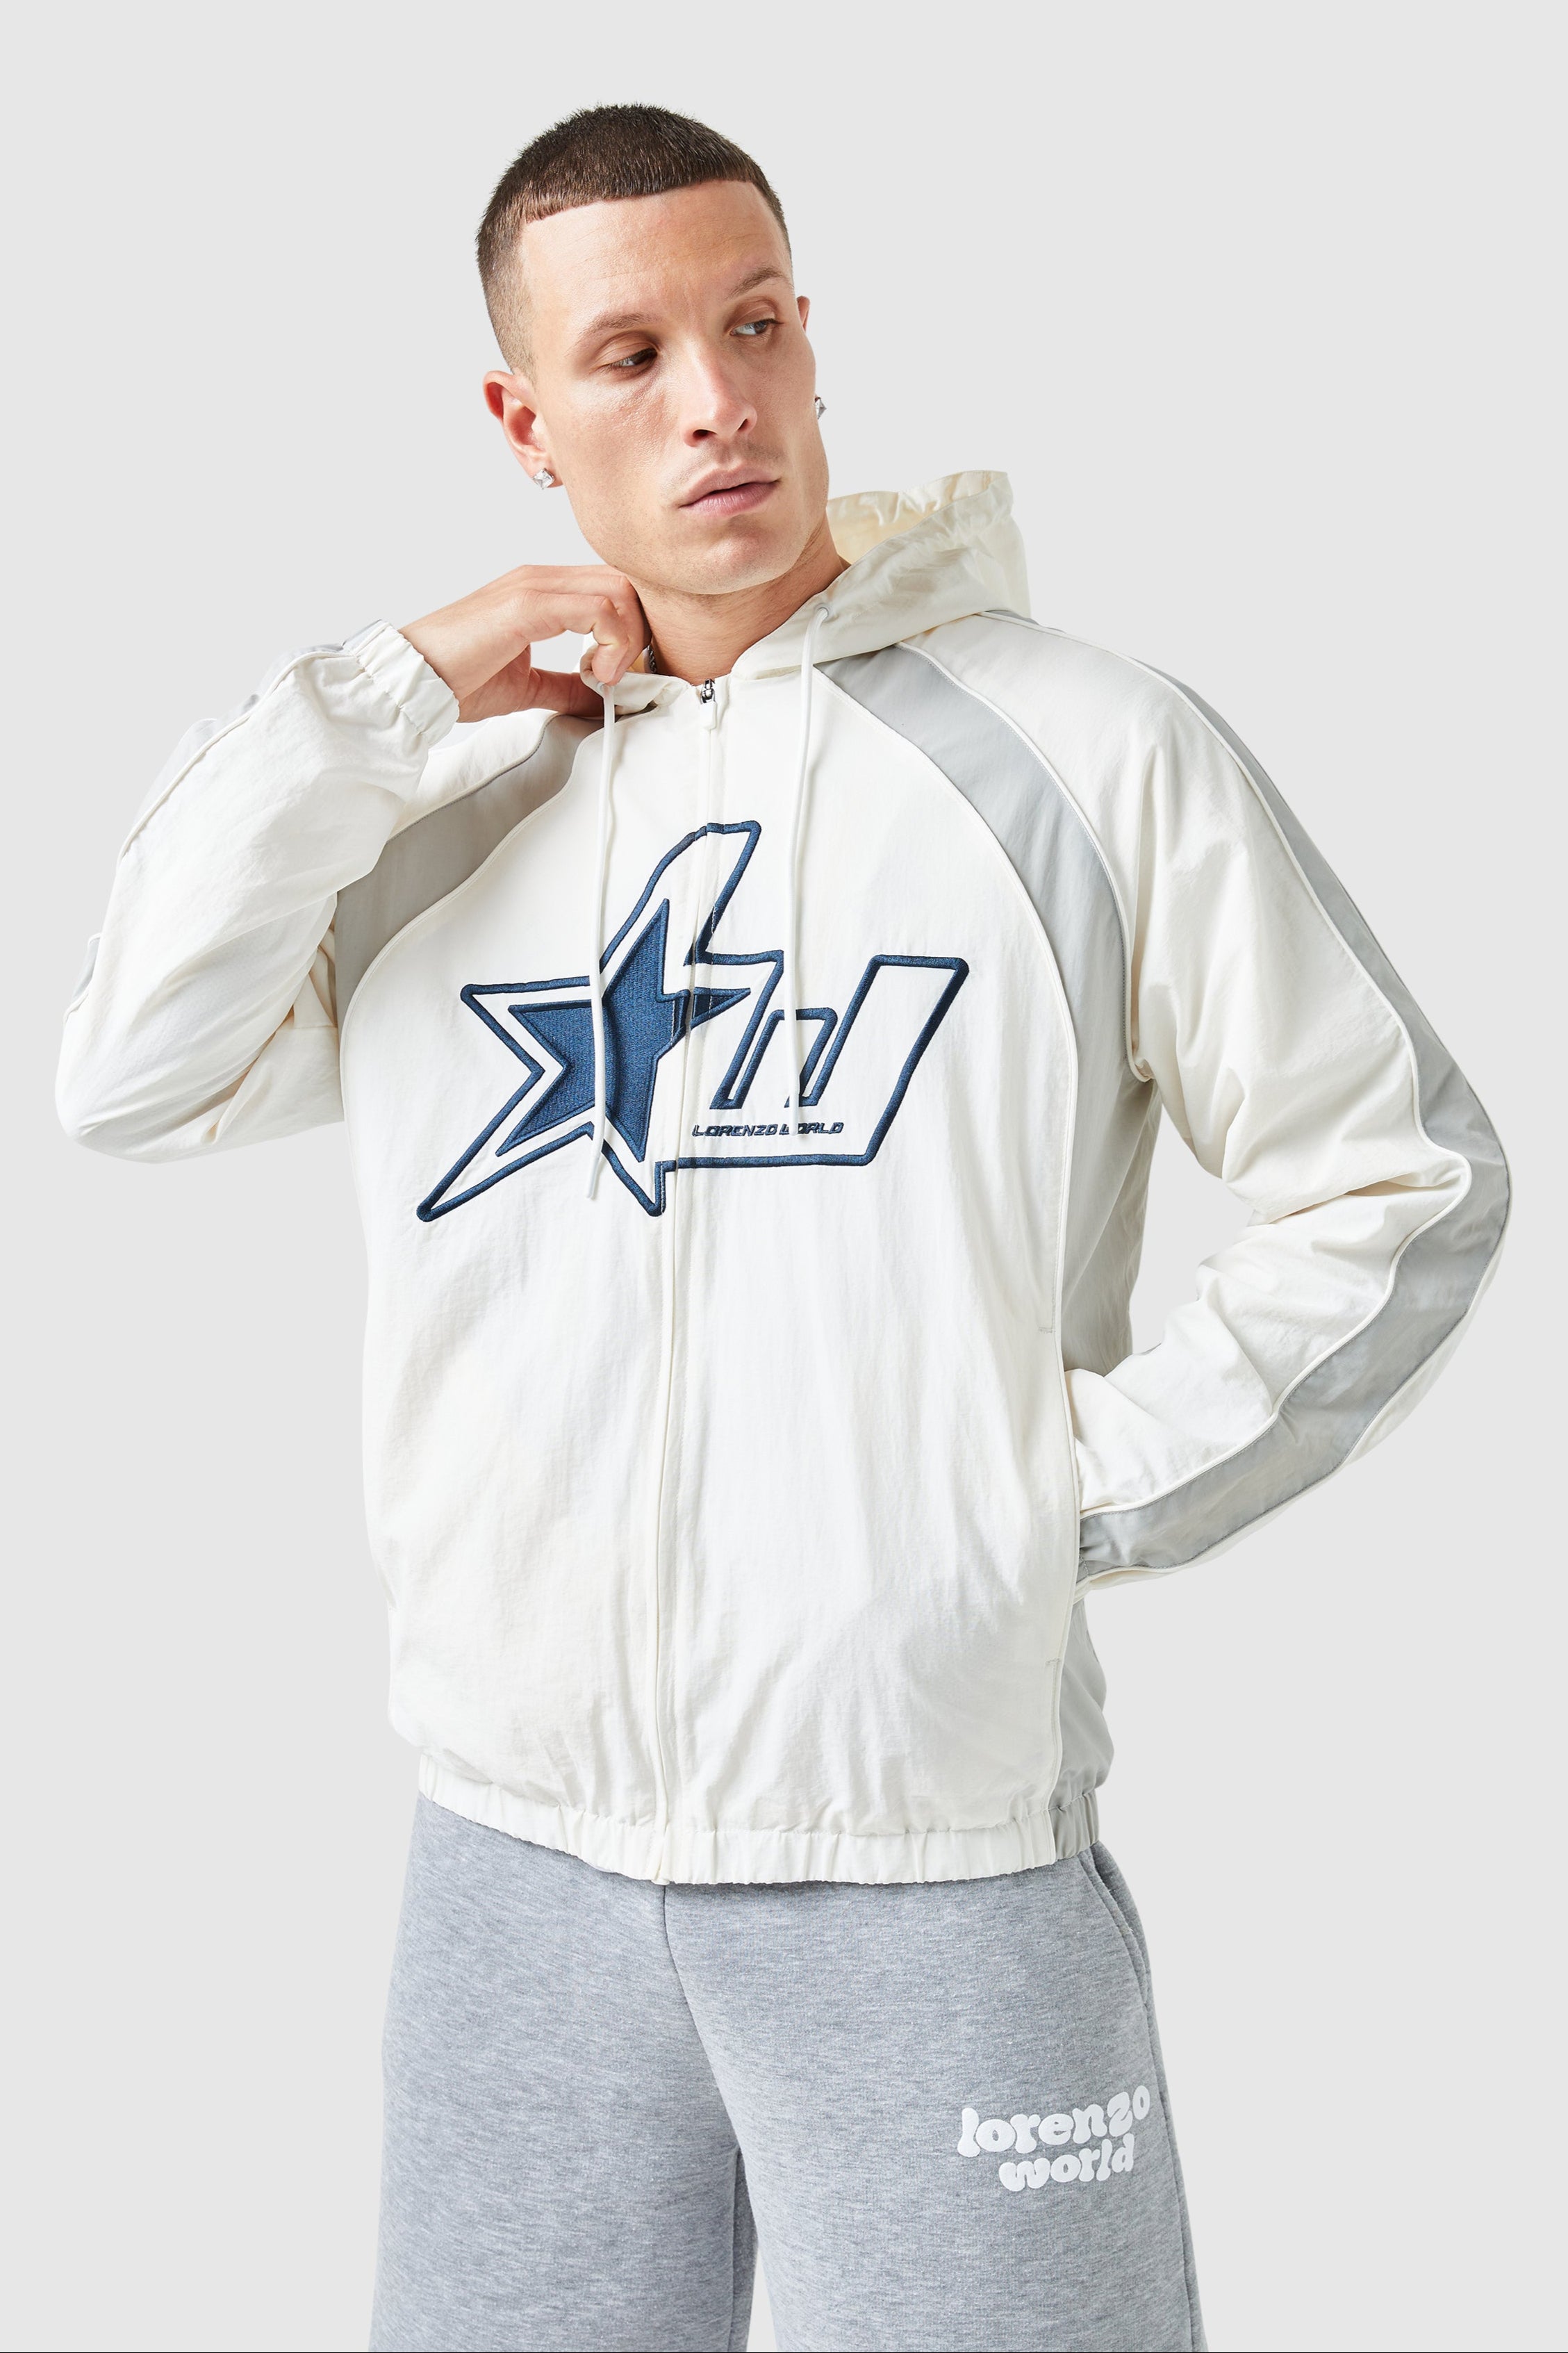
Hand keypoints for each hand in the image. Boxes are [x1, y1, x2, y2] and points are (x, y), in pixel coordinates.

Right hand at [400, 566, 646, 722]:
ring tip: (604, 676)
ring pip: (616, 589)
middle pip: (622, 582)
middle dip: (635, 632)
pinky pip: (595, 607)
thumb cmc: (457, 679)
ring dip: (625, 638)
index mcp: (540, 591)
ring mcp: (532, 587)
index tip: (616, 674)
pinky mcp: (526, 605)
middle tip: (616, 676)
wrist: (415, 681)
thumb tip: (603, 697)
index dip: (628, 629)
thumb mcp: (528, 686)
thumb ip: (566, 685)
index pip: (609, 588)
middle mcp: (539, 580)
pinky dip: (610, 642)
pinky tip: (594, 672)